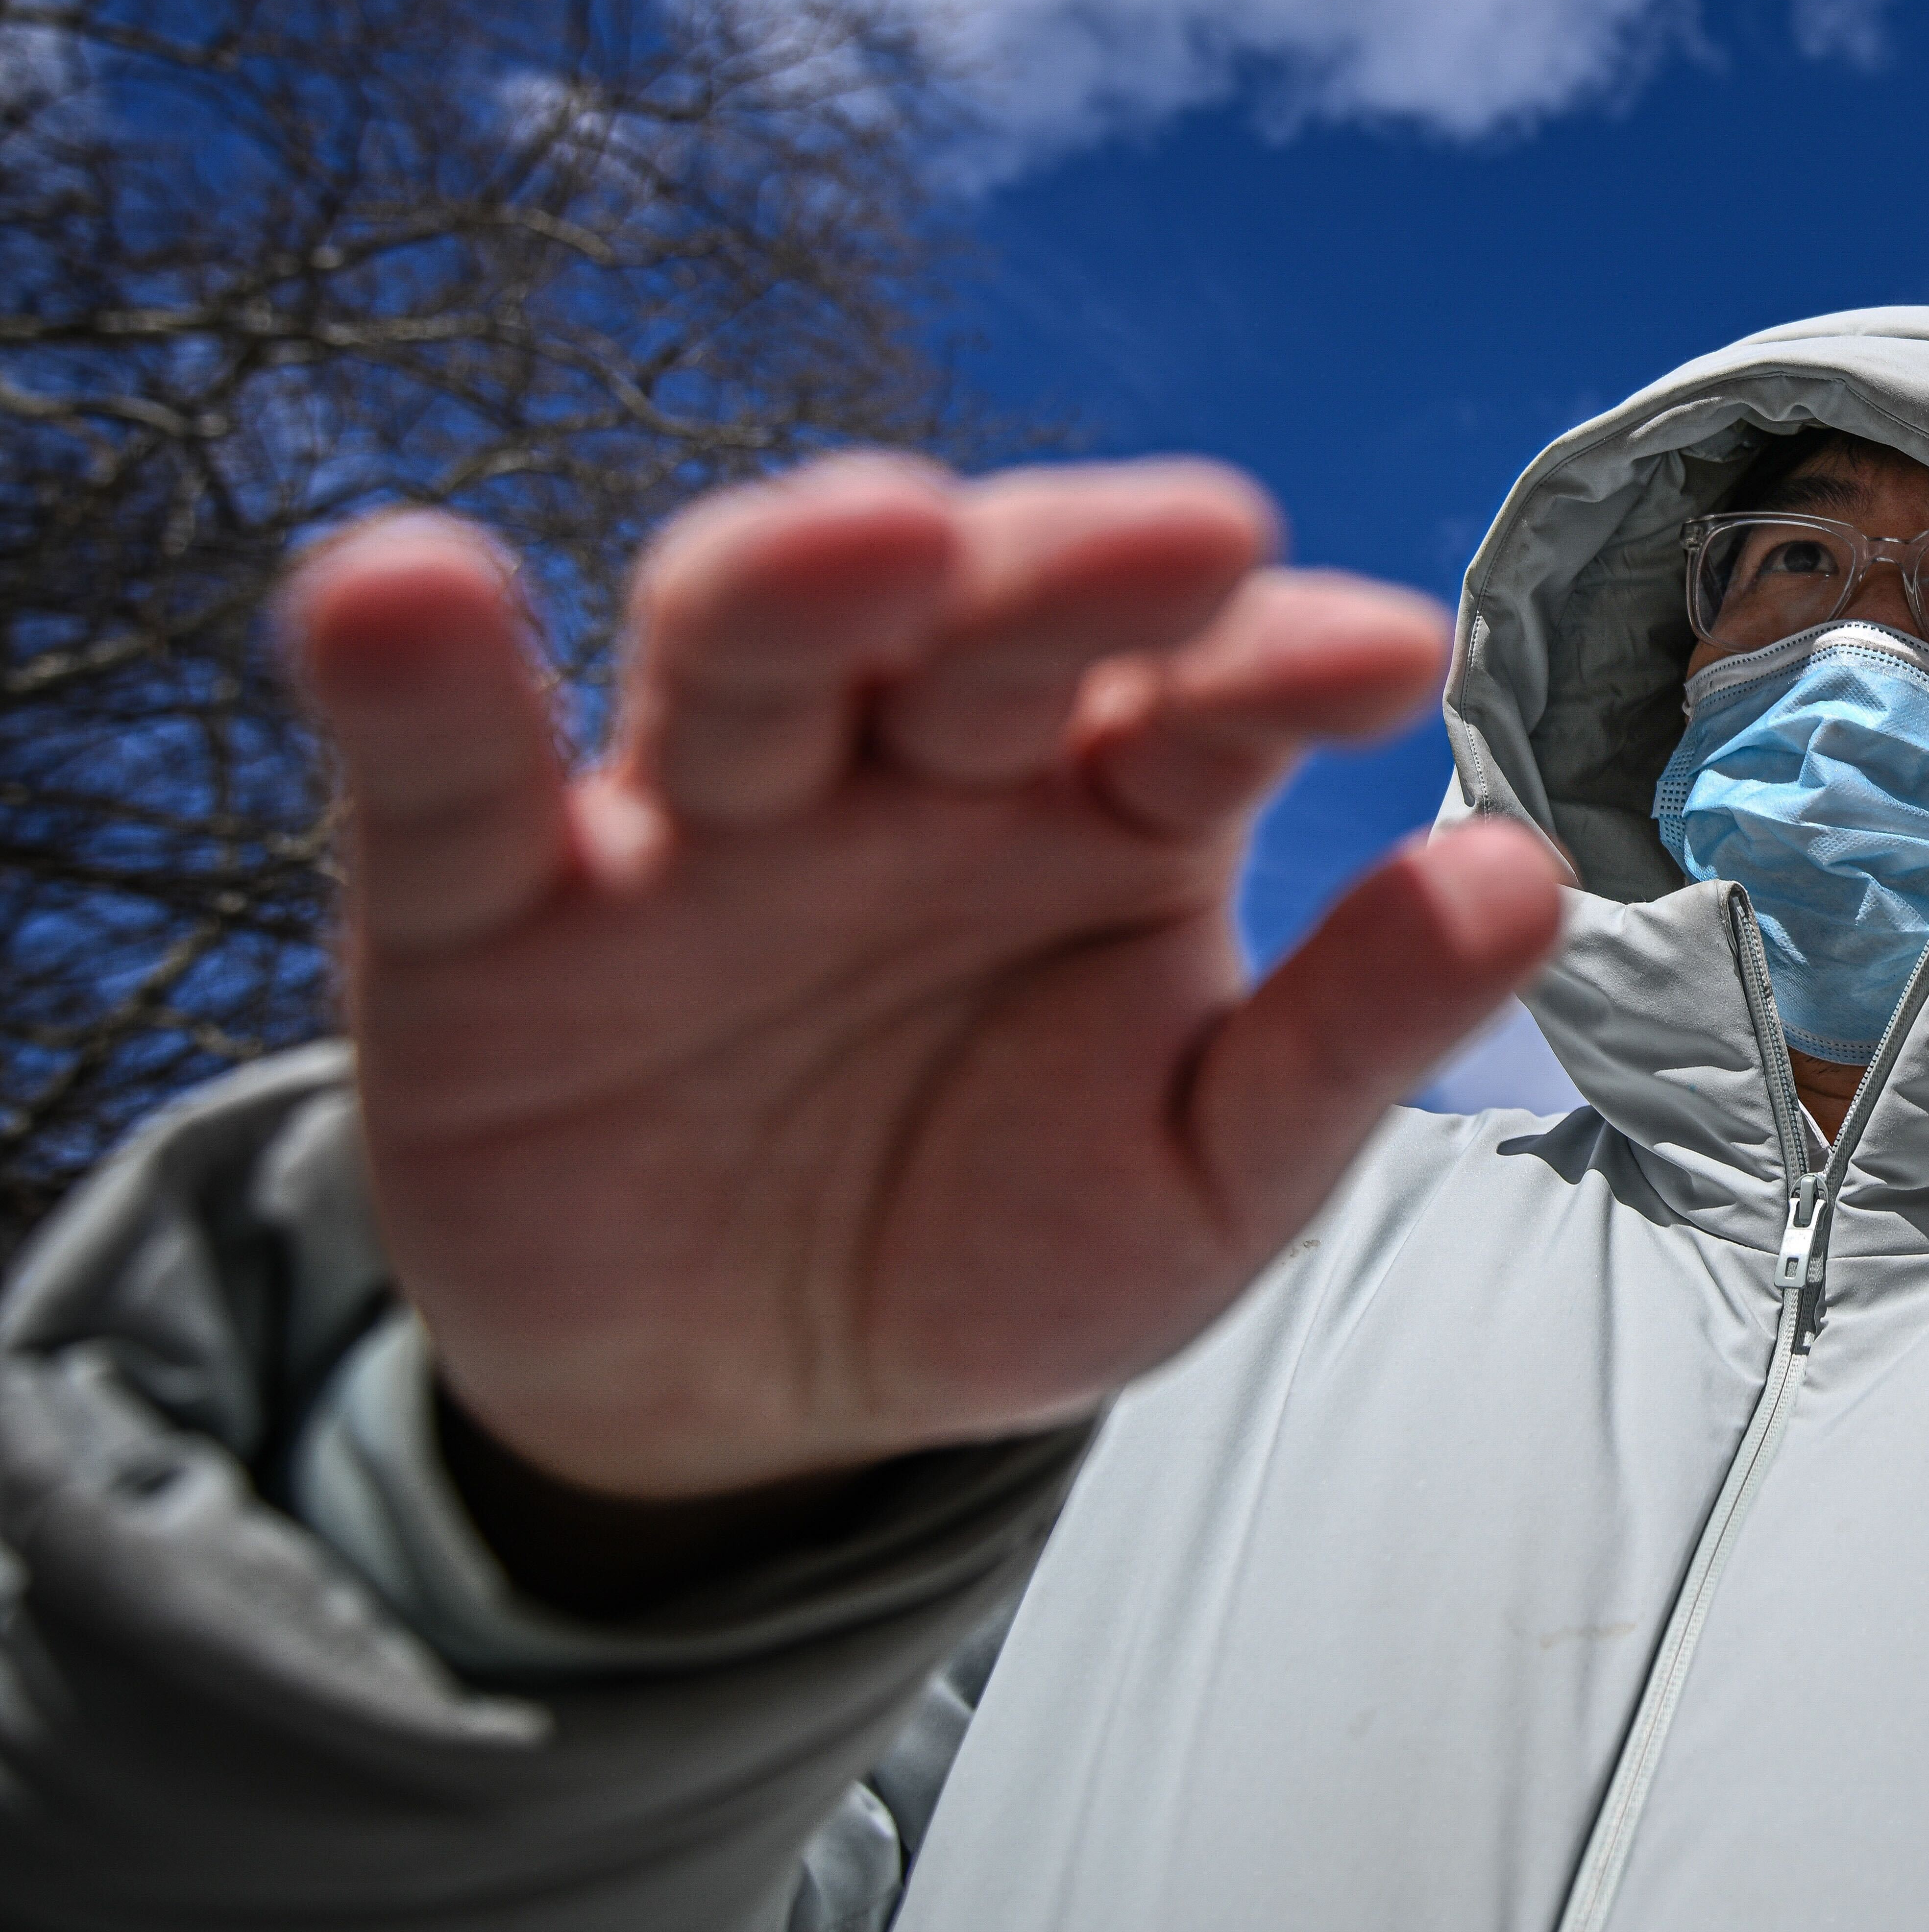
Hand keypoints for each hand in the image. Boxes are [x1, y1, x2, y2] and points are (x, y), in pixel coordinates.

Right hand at [288, 456, 1563, 1501]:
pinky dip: (416, 679)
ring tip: (878, 533)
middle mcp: (911, 765)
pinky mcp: (497, 901)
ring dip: (801, 572)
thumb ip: (1349, 1033)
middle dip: (1068, 572)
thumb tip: (1523, 875)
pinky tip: (401, 589)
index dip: (1282, 662)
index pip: (1203, 698)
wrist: (768, 1398)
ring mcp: (705, 814)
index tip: (1387, 651)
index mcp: (1102, 804)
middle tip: (1182, 538)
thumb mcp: (1208, 1175)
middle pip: (981, 625)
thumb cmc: (1005, 1238)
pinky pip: (451, 774)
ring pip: (741, 649)